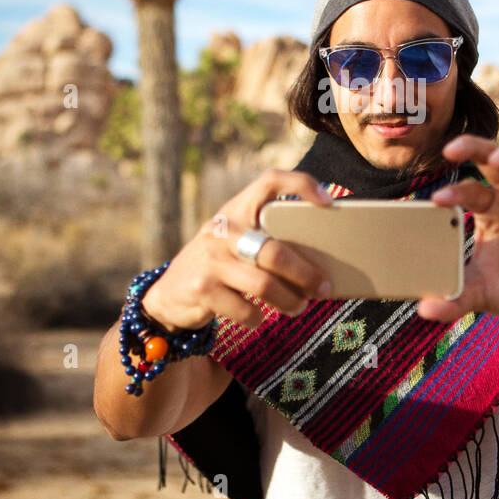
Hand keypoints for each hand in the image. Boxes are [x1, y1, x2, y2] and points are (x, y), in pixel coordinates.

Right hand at [142, 170, 332, 330]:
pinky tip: (260, 316)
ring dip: (290, 301)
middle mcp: (221, 230)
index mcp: (235, 210)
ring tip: (300, 306)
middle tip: (324, 287)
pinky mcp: (202, 289)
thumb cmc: (220, 266)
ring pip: (264, 284)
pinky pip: (246, 309)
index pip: (269, 180)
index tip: (329, 202)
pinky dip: (259, 318)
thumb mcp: (236, 244)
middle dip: (306, 274)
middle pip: (275, 251)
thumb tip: (320, 266)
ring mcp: (210, 259)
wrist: (169, 294)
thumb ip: (266, 242)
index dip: (301, 185)